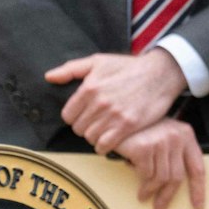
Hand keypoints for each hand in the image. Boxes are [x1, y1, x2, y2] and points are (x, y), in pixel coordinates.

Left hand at [44, 49, 187, 154]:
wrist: (159, 74)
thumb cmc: (127, 67)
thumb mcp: (97, 61)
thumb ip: (70, 70)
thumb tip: (49, 77)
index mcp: (89, 88)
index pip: (67, 115)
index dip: (73, 117)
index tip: (82, 115)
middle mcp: (99, 103)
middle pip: (78, 128)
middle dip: (84, 127)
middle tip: (93, 123)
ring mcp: (114, 115)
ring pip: (90, 138)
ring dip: (94, 137)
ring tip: (101, 130)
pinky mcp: (128, 125)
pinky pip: (105, 145)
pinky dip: (103, 146)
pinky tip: (108, 140)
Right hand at [113, 118, 206, 208]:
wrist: (117, 118)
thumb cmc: (140, 129)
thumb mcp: (163, 136)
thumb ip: (174, 154)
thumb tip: (175, 184)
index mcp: (185, 134)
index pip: (197, 167)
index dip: (198, 189)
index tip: (197, 205)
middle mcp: (176, 137)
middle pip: (177, 176)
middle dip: (167, 196)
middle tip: (160, 207)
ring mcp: (161, 141)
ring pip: (161, 178)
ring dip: (150, 191)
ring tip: (143, 196)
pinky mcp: (145, 147)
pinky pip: (145, 174)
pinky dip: (140, 181)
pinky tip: (135, 180)